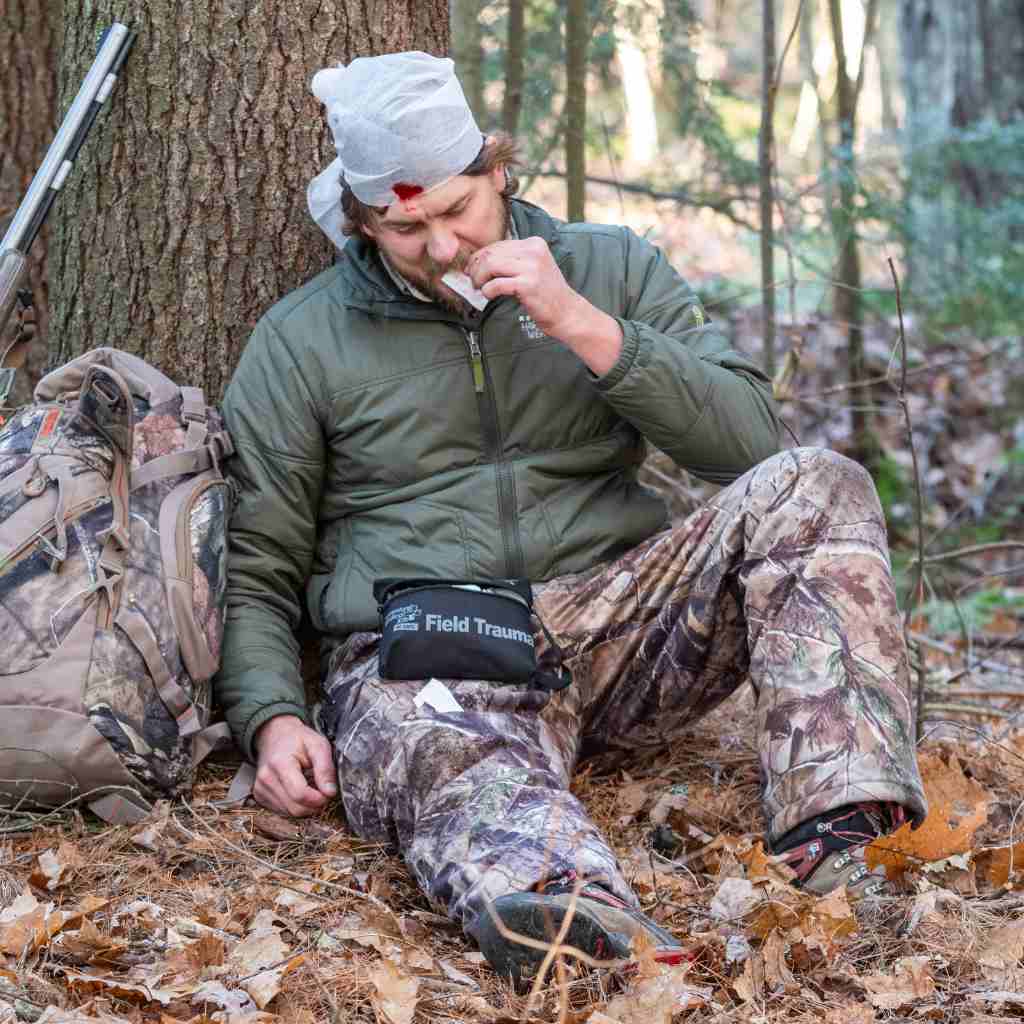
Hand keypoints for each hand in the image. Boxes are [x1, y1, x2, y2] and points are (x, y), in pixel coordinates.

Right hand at [253, 714, 336, 816]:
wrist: (274, 735)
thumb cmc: (297, 739)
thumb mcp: (318, 745)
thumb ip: (325, 768)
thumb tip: (330, 792)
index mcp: (280, 764)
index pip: (301, 795)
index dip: (320, 798)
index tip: (328, 791)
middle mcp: (266, 779)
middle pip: (296, 809)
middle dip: (314, 804)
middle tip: (322, 789)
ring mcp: (260, 789)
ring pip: (290, 813)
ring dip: (305, 805)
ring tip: (309, 786)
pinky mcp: (259, 796)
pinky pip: (283, 812)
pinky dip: (295, 805)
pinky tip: (298, 789)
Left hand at [467, 238, 622, 375]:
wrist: (566, 312)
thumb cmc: (546, 294)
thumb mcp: (532, 268)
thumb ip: (512, 261)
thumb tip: (479, 261)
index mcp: (533, 243)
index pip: (497, 245)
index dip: (479, 257)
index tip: (472, 270)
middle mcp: (533, 250)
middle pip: (491, 253)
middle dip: (476, 268)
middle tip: (473, 282)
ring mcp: (531, 267)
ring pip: (490, 265)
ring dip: (479, 279)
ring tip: (480, 289)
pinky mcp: (527, 284)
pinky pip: (496, 284)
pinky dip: (487, 291)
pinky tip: (489, 296)